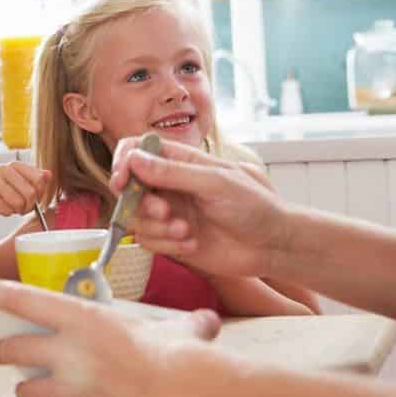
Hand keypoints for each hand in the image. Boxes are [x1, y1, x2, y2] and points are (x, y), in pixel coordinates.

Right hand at [0, 162, 50, 227]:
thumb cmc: (2, 194)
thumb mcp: (21, 184)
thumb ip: (36, 179)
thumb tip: (48, 174)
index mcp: (15, 165)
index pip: (39, 179)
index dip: (40, 193)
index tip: (34, 197)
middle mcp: (4, 169)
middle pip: (30, 192)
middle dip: (29, 205)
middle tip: (23, 207)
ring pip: (19, 202)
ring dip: (17, 210)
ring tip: (11, 207)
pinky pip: (7, 210)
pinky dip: (7, 213)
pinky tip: (1, 208)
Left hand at [0, 279, 219, 396]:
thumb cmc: (178, 358)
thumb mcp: (171, 329)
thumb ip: (181, 324)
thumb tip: (208, 321)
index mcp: (81, 318)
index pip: (24, 299)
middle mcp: (65, 351)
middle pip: (10, 349)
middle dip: (2, 351)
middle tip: (3, 353)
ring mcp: (66, 389)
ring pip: (24, 389)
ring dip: (28, 388)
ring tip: (39, 389)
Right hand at [111, 138, 285, 277]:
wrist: (272, 245)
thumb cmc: (254, 206)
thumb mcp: (215, 183)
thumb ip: (173, 172)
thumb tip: (134, 159)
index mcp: (180, 162)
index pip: (137, 151)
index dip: (124, 162)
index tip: (123, 180)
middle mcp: (170, 185)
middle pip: (129, 187)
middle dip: (140, 201)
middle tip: (164, 211)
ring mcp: (169, 213)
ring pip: (136, 217)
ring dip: (157, 227)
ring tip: (186, 230)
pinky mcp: (170, 240)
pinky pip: (148, 241)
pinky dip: (167, 245)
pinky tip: (192, 243)